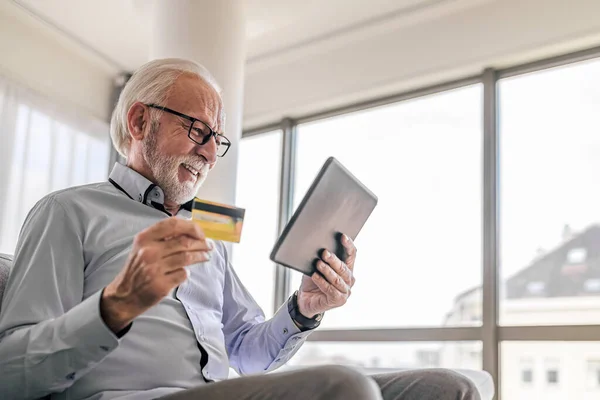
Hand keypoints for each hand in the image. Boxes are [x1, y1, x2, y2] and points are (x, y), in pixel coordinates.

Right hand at [100, 217, 212, 332]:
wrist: (124, 296)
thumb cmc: (138, 269)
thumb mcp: (143, 247)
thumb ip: (163, 238)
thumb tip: (191, 230)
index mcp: (145, 238)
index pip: (173, 224)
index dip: (191, 227)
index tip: (201, 232)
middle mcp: (149, 252)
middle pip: (184, 242)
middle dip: (202, 243)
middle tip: (209, 245)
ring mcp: (155, 269)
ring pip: (187, 257)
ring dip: (201, 256)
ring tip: (205, 256)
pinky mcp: (161, 285)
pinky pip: (183, 274)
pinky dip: (187, 272)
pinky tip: (185, 272)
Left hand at [297, 234, 356, 317]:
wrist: (305, 299)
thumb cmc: (313, 281)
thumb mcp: (316, 266)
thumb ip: (321, 258)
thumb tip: (318, 247)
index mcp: (347, 268)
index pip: (352, 255)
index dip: (348, 245)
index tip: (343, 236)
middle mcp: (349, 279)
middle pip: (343, 267)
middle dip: (333, 259)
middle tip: (324, 252)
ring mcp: (345, 291)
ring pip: (337, 279)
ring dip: (327, 271)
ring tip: (318, 264)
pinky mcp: (339, 300)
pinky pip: (331, 290)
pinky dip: (322, 282)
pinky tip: (315, 276)